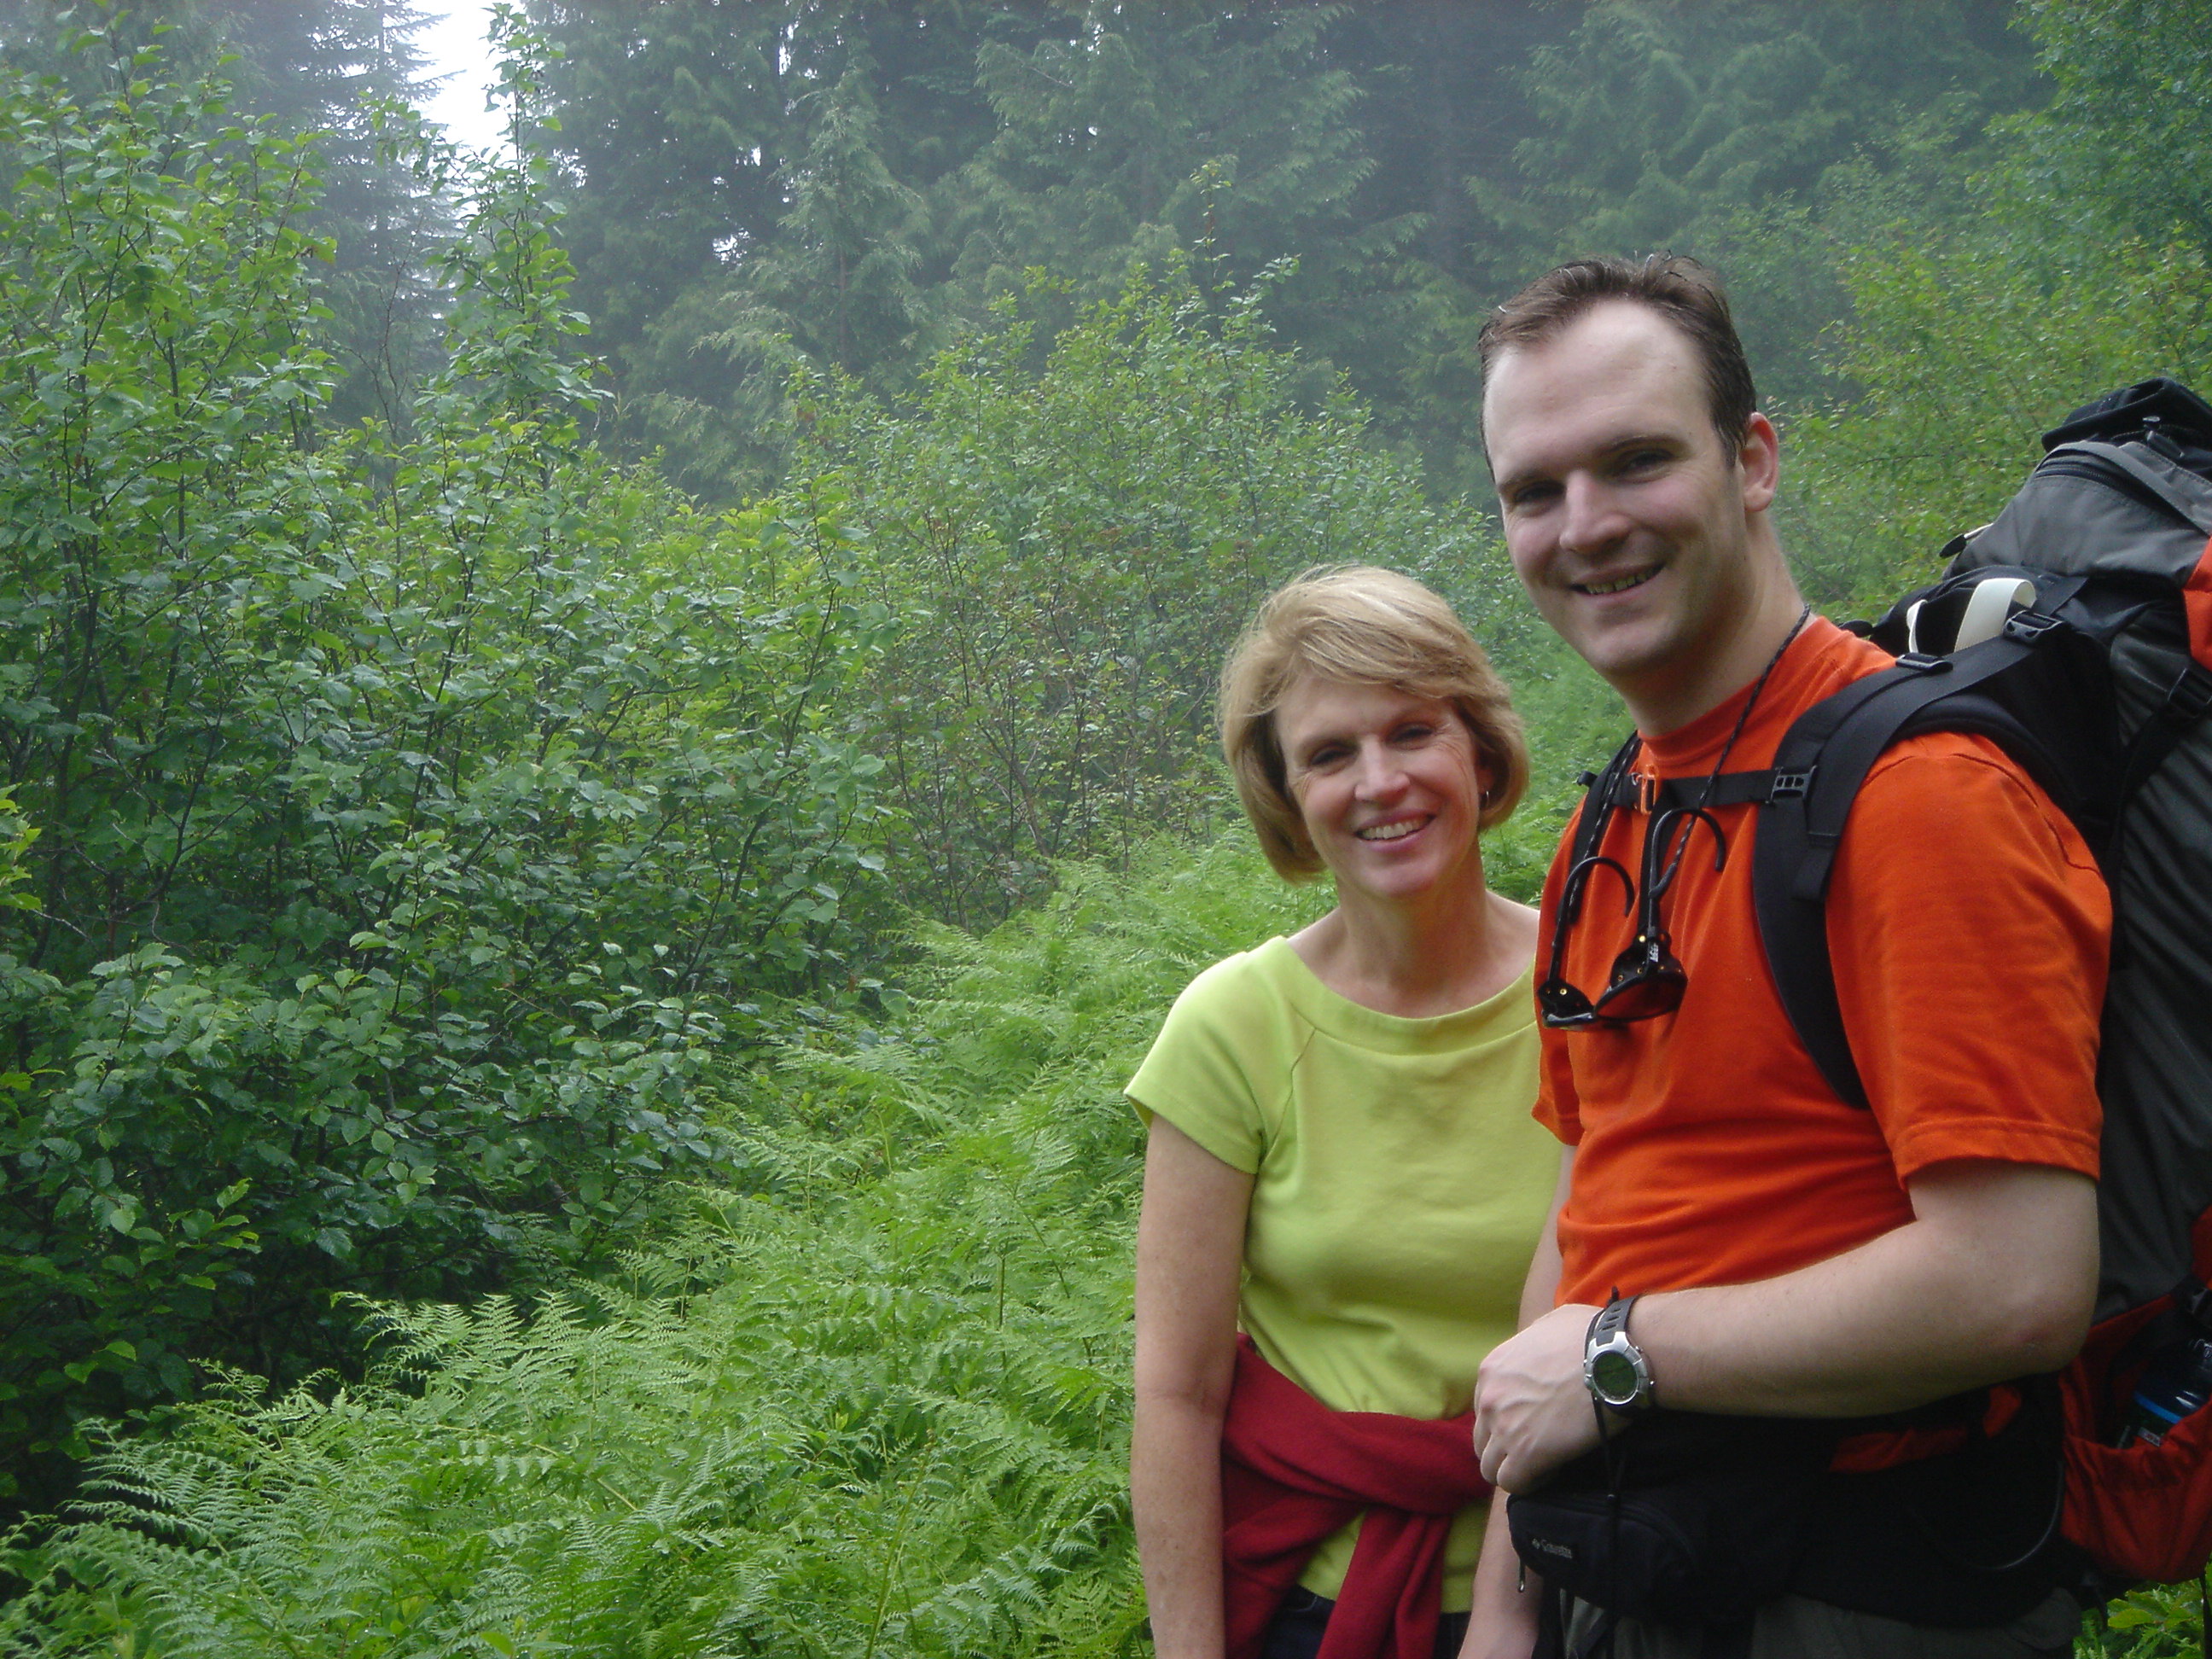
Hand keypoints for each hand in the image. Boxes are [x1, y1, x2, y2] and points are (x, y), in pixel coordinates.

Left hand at [1472, 1301, 1601, 1491]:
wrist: (1614, 1359)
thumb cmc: (1590, 1337)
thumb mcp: (1548, 1325)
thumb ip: (1531, 1343)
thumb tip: (1538, 1351)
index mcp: (1492, 1370)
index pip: (1484, 1409)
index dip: (1506, 1420)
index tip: (1532, 1423)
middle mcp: (1489, 1400)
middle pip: (1482, 1440)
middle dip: (1505, 1448)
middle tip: (1536, 1448)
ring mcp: (1504, 1428)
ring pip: (1491, 1467)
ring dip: (1514, 1469)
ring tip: (1543, 1465)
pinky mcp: (1526, 1454)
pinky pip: (1513, 1483)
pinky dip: (1529, 1483)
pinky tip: (1552, 1471)